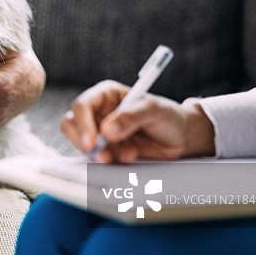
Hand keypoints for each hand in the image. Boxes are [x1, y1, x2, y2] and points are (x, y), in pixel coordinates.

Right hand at [60, 80, 215, 162]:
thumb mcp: (153, 110)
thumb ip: (131, 117)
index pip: (83, 105)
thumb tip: (107, 130)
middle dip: (84, 142)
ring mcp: (101, 132)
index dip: (82, 123)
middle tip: (102, 155)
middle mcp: (99, 112)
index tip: (91, 141)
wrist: (183, 138)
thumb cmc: (169, 116)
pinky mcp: (107, 149)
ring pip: (82, 144)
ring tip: (128, 154)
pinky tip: (130, 156)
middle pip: (72, 125)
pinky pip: (97, 157)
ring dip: (102, 153)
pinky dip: (111, 160)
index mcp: (106, 94)